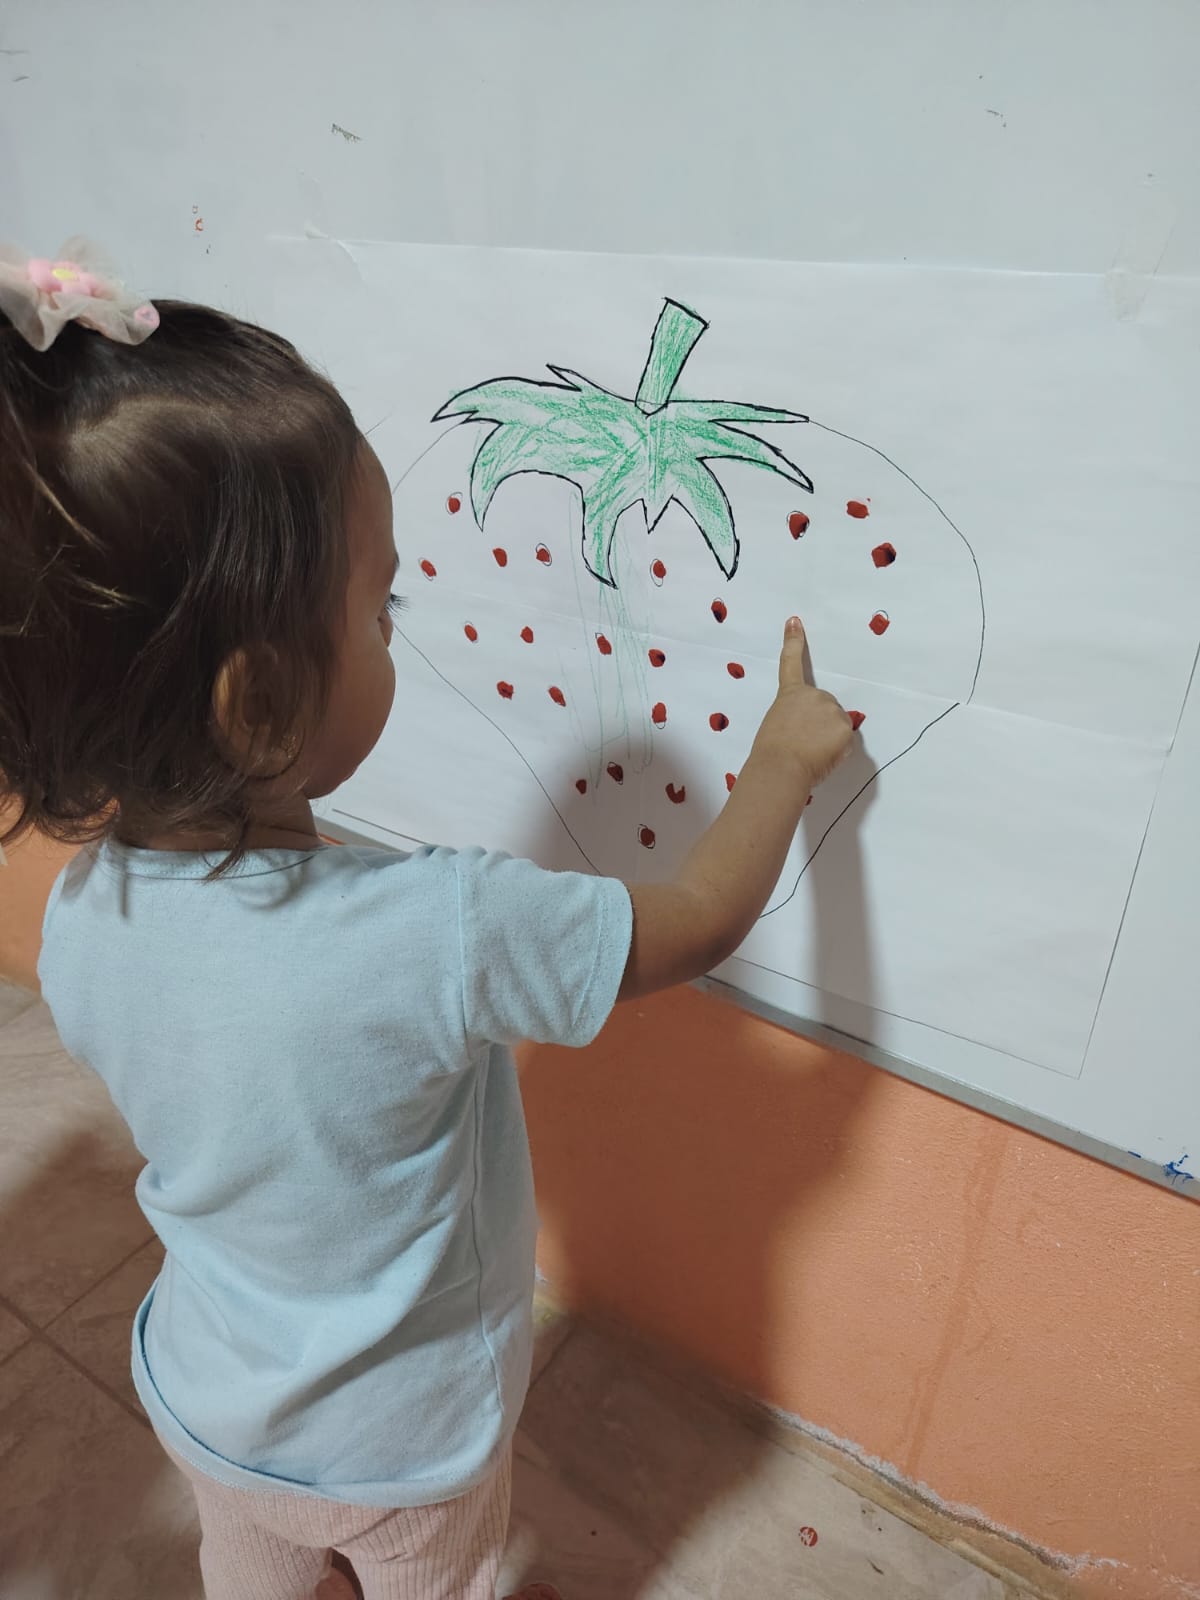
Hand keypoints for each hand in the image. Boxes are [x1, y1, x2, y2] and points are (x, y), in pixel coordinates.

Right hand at [750, 616, 853, 787]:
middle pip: (825, 708)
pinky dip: (836, 750)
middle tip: (803, 743)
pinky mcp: (845, 727)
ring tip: (810, 752)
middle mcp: (814, 695)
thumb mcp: (777, 727)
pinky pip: (845, 740)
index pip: (791, 663)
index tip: (795, 622)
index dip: (793, 641)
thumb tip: (810, 728)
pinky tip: (821, 756)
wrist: (780, 767)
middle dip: (820, 724)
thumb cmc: (771, 754)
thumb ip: (796, 718)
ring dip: (828, 738)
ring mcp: (832, 709)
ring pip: (837, 724)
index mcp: (791, 695)